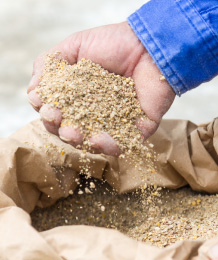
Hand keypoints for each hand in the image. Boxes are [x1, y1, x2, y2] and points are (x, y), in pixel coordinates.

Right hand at [28, 21, 174, 155]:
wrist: (148, 44)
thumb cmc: (112, 43)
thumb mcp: (74, 47)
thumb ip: (49, 65)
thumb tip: (33, 92)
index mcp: (81, 98)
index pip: (60, 114)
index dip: (49, 114)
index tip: (45, 106)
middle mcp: (97, 113)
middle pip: (74, 131)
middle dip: (61, 130)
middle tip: (56, 121)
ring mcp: (117, 123)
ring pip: (96, 142)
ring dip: (81, 142)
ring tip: (72, 134)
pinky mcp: (138, 128)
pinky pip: (125, 144)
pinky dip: (111, 146)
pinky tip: (99, 140)